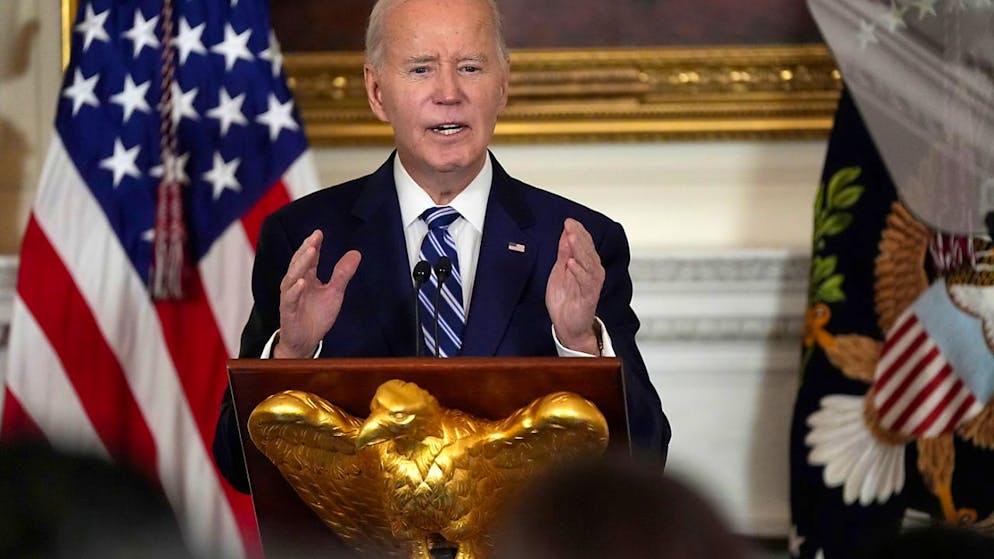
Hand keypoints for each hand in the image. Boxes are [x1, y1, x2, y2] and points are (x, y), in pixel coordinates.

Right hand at [274, 230, 360, 357]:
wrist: (307, 341)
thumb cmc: (317, 316)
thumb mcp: (334, 293)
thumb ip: (342, 274)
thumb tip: (356, 253)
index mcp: (307, 278)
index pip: (309, 259)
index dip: (313, 245)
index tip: (319, 233)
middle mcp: (296, 285)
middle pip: (299, 263)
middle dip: (306, 250)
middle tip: (314, 238)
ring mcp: (291, 298)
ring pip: (291, 278)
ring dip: (300, 264)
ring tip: (310, 252)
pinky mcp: (288, 312)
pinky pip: (289, 299)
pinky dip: (295, 291)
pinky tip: (301, 282)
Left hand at [545, 218, 603, 354]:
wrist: (567, 325)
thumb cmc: (565, 299)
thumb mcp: (561, 270)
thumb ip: (564, 253)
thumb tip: (566, 233)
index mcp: (586, 264)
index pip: (584, 244)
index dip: (578, 232)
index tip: (569, 221)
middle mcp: (592, 272)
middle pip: (587, 250)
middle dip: (579, 236)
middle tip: (570, 225)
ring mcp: (591, 284)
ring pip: (589, 263)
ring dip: (580, 250)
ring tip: (571, 238)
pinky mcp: (589, 296)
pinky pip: (586, 282)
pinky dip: (579, 272)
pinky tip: (571, 263)